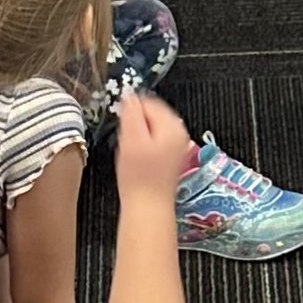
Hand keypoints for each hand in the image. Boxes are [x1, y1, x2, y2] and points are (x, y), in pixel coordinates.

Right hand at [113, 91, 195, 206]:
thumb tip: (130, 96)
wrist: (147, 206)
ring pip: (151, 127)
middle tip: (127, 141)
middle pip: (152, 113)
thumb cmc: (139, 176)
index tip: (122, 124)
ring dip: (138, 135)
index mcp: (173, 125)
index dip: (131, 110)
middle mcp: (180, 133)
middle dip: (136, 123)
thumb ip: (131, 113)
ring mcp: (177, 145)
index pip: (149, 101)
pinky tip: (137, 158)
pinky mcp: (171, 156)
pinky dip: (143, 145)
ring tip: (131, 152)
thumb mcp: (131, 138)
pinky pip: (154, 140)